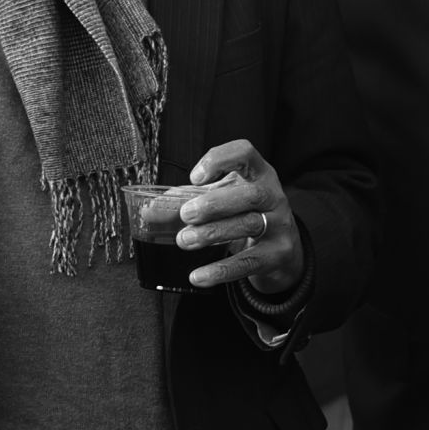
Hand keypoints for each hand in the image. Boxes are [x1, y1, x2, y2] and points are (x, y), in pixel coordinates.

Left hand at [161, 139, 302, 299]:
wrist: (281, 246)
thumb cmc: (242, 213)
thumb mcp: (217, 199)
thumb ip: (183, 201)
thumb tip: (147, 212)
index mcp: (257, 173)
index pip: (245, 153)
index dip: (220, 160)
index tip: (195, 177)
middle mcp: (273, 195)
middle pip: (250, 194)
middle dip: (215, 203)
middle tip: (185, 214)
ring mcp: (279, 224)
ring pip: (249, 225)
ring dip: (213, 233)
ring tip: (184, 241)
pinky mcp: (278, 254)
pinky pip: (249, 262)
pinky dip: (222, 270)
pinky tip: (198, 276)